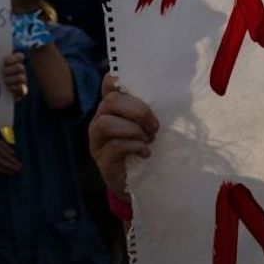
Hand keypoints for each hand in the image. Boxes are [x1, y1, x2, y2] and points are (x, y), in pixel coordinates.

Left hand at [3, 52, 26, 98]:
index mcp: (14, 62)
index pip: (20, 56)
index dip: (14, 58)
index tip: (5, 62)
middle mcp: (20, 71)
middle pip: (20, 67)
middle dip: (10, 70)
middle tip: (3, 72)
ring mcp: (22, 81)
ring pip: (22, 78)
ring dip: (12, 80)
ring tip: (4, 81)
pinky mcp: (21, 92)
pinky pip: (23, 90)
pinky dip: (16, 88)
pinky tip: (9, 88)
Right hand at [89, 74, 159, 200]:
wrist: (136, 183)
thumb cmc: (142, 149)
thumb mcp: (146, 126)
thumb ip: (147, 111)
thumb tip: (165, 94)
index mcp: (111, 109)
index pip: (108, 85)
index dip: (119, 81)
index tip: (142, 92)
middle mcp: (99, 121)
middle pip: (110, 102)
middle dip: (138, 111)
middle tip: (154, 126)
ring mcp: (97, 141)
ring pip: (106, 123)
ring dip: (133, 130)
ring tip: (148, 139)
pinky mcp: (102, 159)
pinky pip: (115, 146)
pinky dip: (135, 147)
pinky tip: (145, 153)